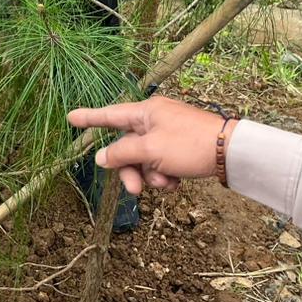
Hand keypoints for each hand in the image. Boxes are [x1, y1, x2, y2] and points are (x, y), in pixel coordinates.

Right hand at [67, 96, 226, 194]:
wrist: (230, 152)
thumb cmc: (189, 144)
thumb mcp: (150, 150)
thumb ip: (122, 154)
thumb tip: (101, 158)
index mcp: (146, 111)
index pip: (110, 115)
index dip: (90, 118)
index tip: (71, 117)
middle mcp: (155, 120)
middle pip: (128, 147)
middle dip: (131, 170)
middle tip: (135, 190)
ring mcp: (168, 134)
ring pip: (145, 159)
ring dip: (151, 176)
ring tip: (168, 183)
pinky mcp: (180, 147)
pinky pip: (161, 163)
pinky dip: (165, 175)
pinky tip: (177, 183)